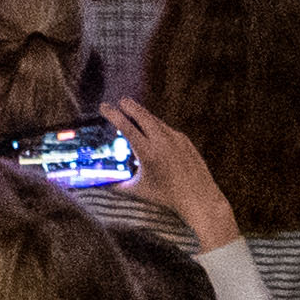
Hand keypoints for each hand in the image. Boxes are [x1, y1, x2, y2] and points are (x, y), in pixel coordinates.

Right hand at [111, 96, 241, 251]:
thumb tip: (100, 184)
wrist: (199, 198)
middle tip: (120, 101)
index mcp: (147, 153)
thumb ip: (117, 186)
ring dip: (143, 115)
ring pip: (155, 120)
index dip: (113, 114)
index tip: (104, 107)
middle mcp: (162, 141)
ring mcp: (175, 139)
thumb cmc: (167, 197)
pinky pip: (166, 129)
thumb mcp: (139, 191)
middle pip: (142, 115)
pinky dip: (156, 126)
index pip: (126, 127)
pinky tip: (153, 132)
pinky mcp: (185, 140)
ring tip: (134, 113)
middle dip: (129, 106)